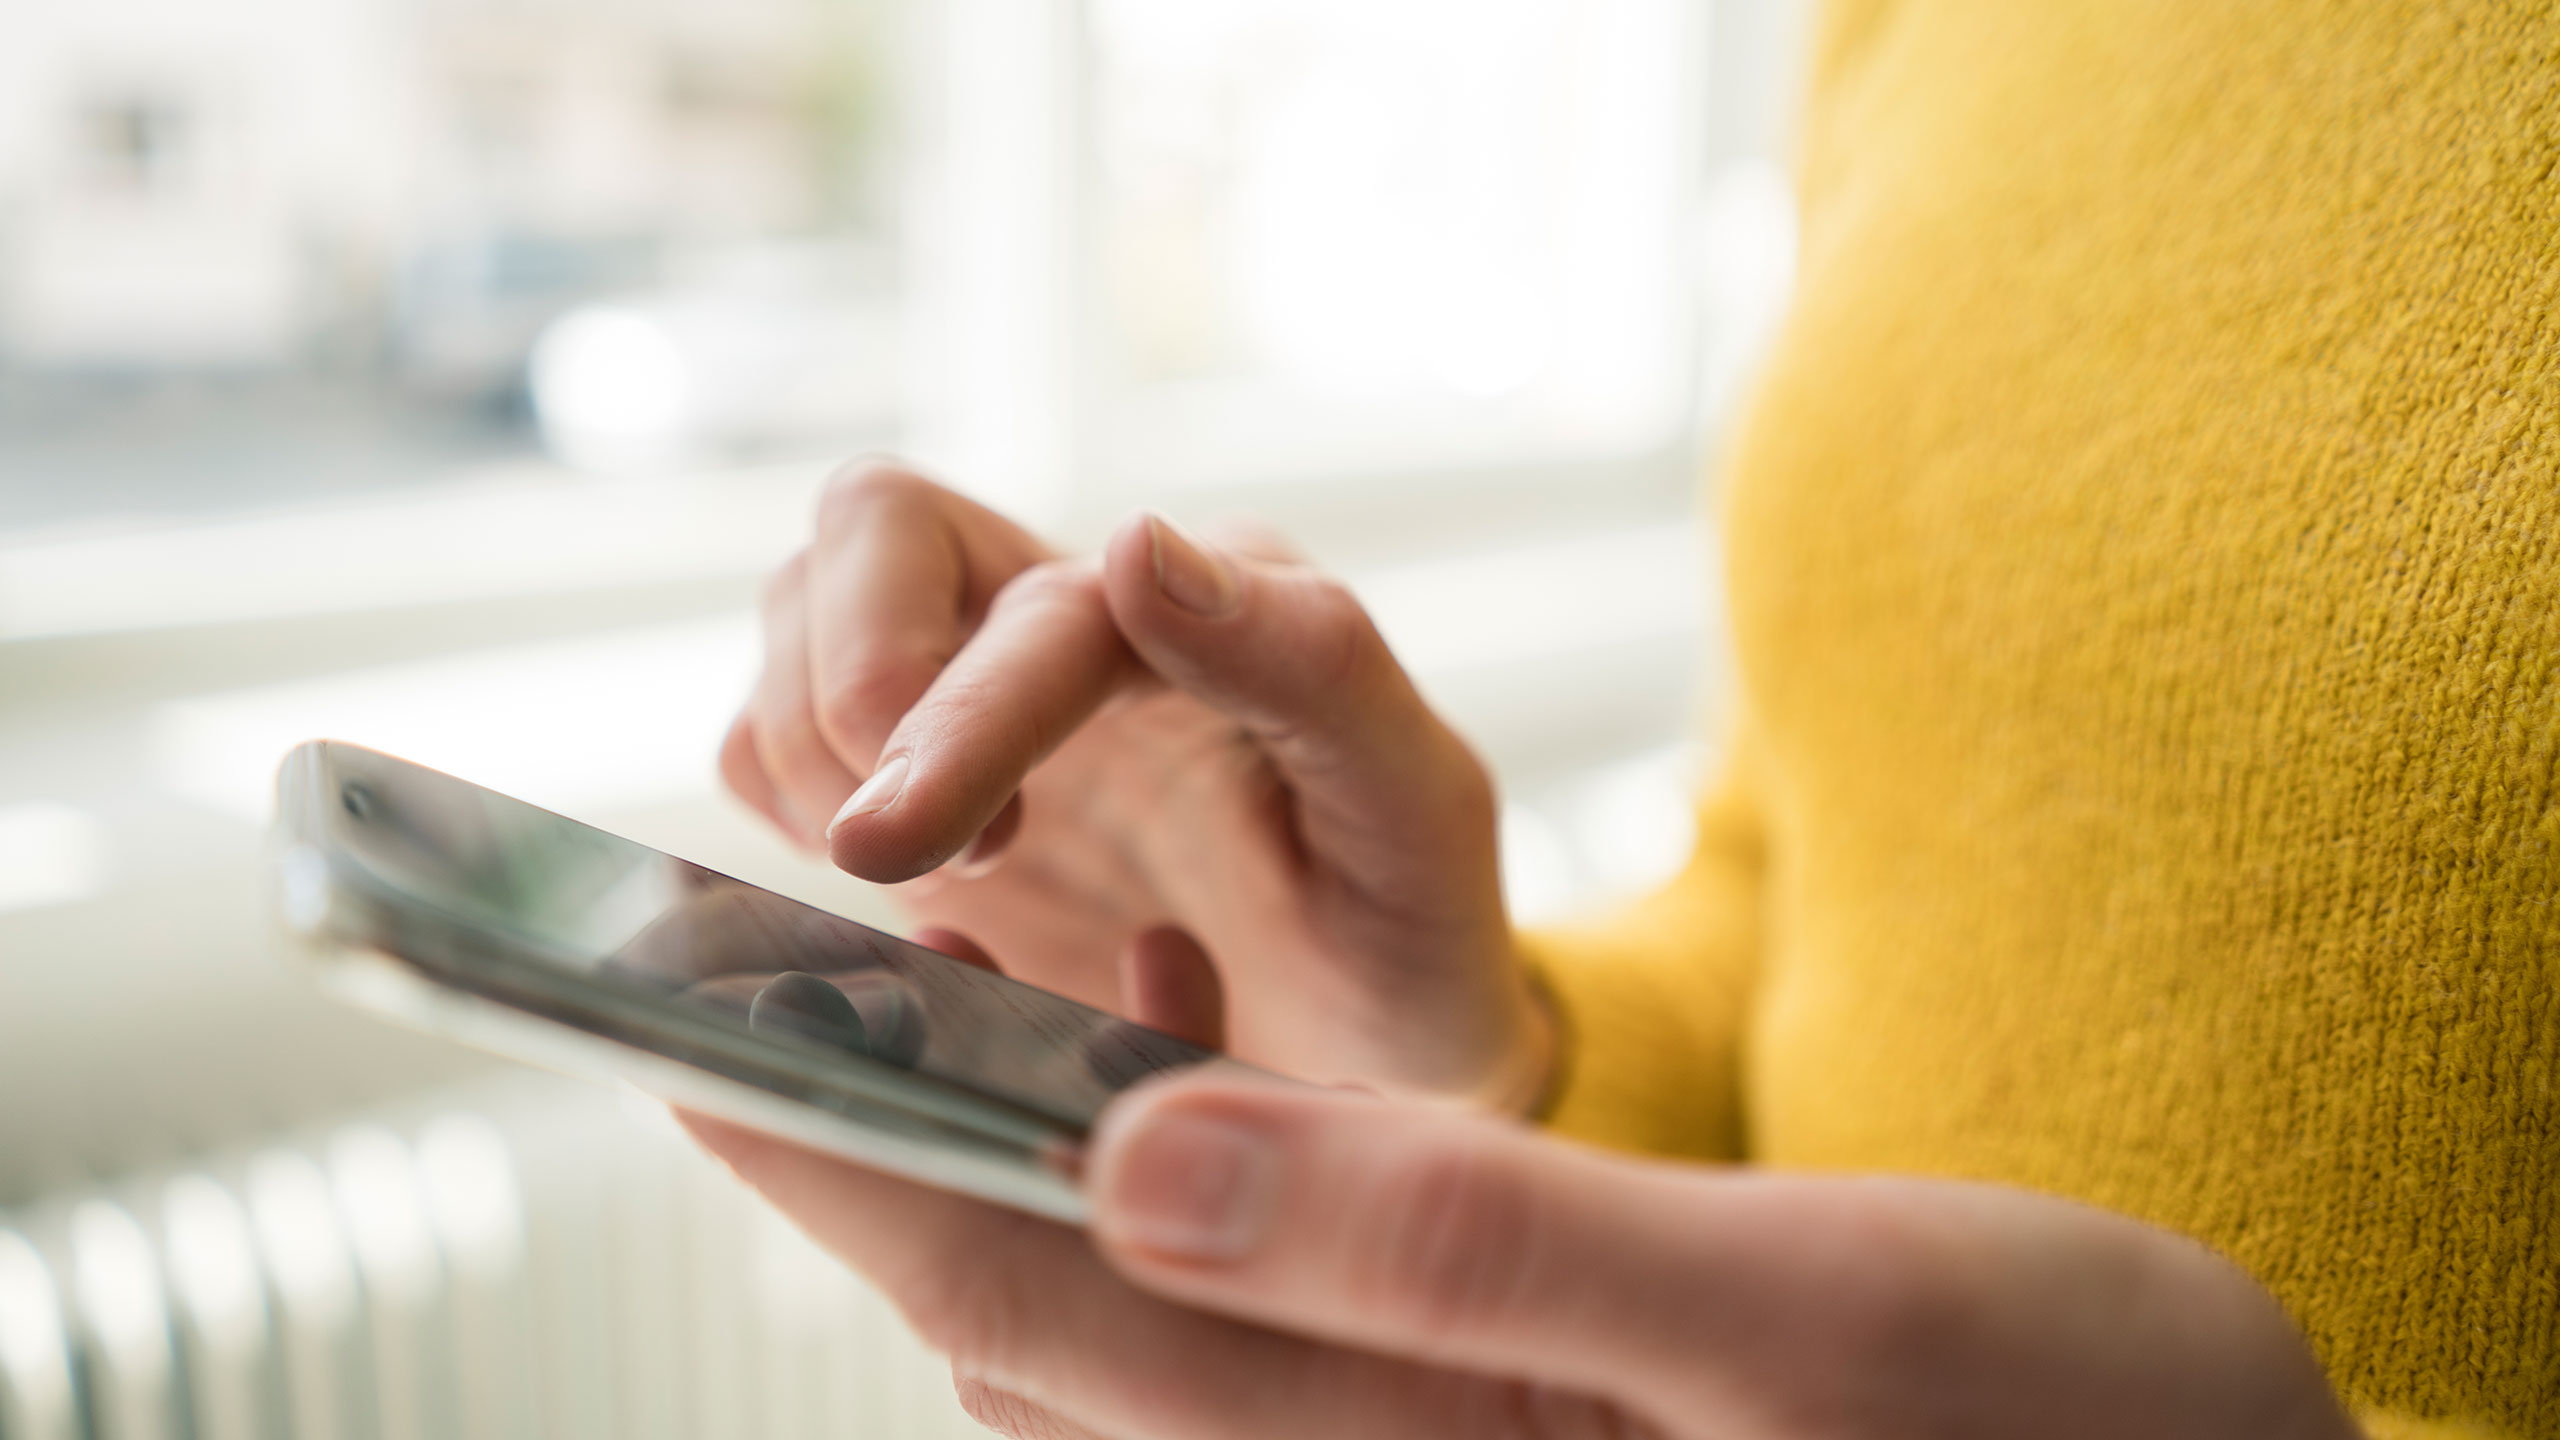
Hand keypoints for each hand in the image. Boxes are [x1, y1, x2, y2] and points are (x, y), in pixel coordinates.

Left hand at [688, 1076, 2358, 1439]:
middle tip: (741, 1006)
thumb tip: (1141, 1153)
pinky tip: (1139, 1087)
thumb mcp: (1794, 1320)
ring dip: (998, 1175)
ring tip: (901, 1021)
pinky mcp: (1489, 1438)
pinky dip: (1157, 1200)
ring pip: (1130, 1339)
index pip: (1061, 1316)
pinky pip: (1249, 1334)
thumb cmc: (2057, 1427)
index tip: (703, 1040)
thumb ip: (1455, 1253)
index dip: (866, 1171)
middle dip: (887, 1169)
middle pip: (1053, 1335)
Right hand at [720, 459, 1548, 1104]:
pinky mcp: (909, 780)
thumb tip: (1140, 547)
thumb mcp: (1418, 820)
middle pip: (871, 526)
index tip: (950, 850)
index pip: (1045, 605)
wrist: (1374, 1064)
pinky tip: (897, 901)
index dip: (969, 713)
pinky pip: (768, 739)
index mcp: (1215, 605)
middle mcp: (1083, 617)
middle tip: (932, 862)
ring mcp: (981, 690)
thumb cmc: (1409, 942)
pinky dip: (783, 809)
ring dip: (812, 756)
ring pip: (797, 611)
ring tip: (942, 885)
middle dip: (850, 691)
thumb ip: (1320, 669)